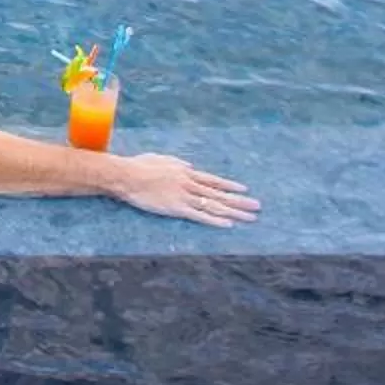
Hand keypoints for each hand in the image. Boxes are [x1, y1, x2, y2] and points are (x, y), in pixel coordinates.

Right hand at [113, 153, 259, 227]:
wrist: (127, 175)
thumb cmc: (140, 165)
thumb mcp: (162, 159)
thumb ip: (178, 164)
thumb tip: (190, 166)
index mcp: (186, 172)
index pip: (214, 181)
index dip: (230, 186)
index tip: (244, 190)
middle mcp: (190, 184)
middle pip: (220, 195)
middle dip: (240, 201)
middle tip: (257, 207)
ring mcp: (185, 196)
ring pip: (214, 206)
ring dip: (234, 212)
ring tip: (250, 218)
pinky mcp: (176, 208)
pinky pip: (200, 216)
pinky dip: (215, 221)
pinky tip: (228, 225)